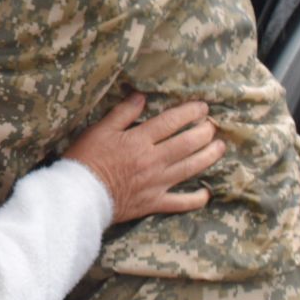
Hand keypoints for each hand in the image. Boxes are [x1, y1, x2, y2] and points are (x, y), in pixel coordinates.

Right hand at [62, 94, 222, 223]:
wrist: (79, 196)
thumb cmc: (85, 160)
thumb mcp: (99, 130)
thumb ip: (122, 113)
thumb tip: (141, 97)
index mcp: (139, 141)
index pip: (171, 122)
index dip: (189, 112)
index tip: (202, 107)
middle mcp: (153, 161)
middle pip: (186, 144)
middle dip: (204, 132)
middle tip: (213, 125)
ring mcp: (156, 183)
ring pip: (189, 168)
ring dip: (208, 157)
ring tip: (220, 147)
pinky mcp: (153, 202)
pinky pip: (180, 203)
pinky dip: (195, 199)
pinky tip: (206, 193)